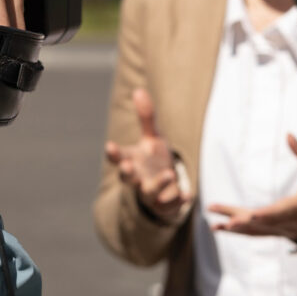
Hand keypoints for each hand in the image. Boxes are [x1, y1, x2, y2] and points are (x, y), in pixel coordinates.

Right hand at [105, 88, 191, 223]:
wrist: (166, 189)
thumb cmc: (154, 160)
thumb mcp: (152, 138)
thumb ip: (146, 117)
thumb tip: (139, 90)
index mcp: (132, 161)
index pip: (118, 157)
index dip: (113, 153)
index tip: (109, 146)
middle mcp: (138, 179)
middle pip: (127, 178)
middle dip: (127, 173)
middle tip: (127, 166)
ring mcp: (151, 194)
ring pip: (150, 192)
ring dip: (158, 184)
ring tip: (169, 174)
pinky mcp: (165, 205)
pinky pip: (171, 204)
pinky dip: (178, 200)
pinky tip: (187, 195)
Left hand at [207, 134, 296, 241]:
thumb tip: (288, 134)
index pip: (285, 211)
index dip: (268, 215)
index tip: (252, 216)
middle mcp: (293, 222)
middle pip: (266, 223)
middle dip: (246, 222)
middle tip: (227, 221)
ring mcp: (284, 231)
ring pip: (258, 231)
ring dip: (236, 228)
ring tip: (215, 224)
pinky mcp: (277, 233)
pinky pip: (256, 233)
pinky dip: (239, 231)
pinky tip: (220, 226)